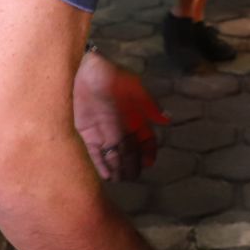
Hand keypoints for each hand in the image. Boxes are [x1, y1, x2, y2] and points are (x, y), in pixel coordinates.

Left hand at [73, 50, 168, 181]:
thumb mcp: (134, 87)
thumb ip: (148, 105)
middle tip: (133, 176)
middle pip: (129, 151)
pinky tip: (106, 175)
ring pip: (113, 155)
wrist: (83, 70)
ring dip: (117, 168)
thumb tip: (166, 120)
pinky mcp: (87, 134)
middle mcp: (120, 127)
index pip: (145, 139)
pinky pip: (95, 153)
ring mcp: (103, 132)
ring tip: (120, 179)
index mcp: (134, 117)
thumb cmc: (111, 75)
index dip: (147, 151)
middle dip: (132, 164)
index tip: (148, 163)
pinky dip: (100, 165)